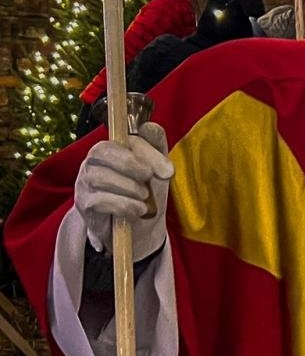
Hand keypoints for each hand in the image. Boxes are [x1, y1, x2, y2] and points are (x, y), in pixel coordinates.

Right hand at [74, 121, 172, 260]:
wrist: (139, 229)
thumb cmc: (146, 194)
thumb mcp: (156, 170)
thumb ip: (156, 147)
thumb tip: (151, 126)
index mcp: (113, 149)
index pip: (123, 138)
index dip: (146, 151)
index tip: (169, 172)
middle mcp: (93, 162)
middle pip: (102, 151)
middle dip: (131, 164)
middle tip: (149, 179)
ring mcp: (85, 182)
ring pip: (99, 176)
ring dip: (129, 188)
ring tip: (144, 199)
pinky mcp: (84, 204)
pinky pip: (98, 200)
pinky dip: (123, 205)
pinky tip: (138, 210)